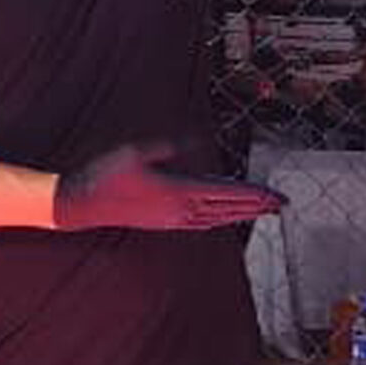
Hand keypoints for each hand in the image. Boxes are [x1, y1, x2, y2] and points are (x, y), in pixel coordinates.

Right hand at [53, 140, 285, 231]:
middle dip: (258, 206)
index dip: (253, 195)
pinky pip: (203, 224)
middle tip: (282, 204)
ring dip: (243, 214)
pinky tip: (227, 218)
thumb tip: (194, 140)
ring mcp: (173, 220)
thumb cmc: (106, 174)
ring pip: (218, 219)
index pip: (226, 194)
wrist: (82, 204)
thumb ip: (167, 147)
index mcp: (179, 192)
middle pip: (229, 210)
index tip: (274, 196)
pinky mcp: (165, 224)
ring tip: (263, 211)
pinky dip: (221, 220)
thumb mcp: (136, 151)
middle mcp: (181, 211)